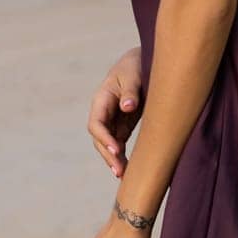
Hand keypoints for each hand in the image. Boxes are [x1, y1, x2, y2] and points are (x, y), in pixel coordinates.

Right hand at [87, 47, 142, 177]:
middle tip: (120, 171)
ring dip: (114, 160)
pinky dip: (122, 156)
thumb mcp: (133, 75)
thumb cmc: (135, 66)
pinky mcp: (123, 126)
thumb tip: (128, 107)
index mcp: (101, 100)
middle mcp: (103, 113)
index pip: (96, 124)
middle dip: (108, 155)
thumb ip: (131, 91)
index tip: (117, 148)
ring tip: (125, 176)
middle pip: (100, 139)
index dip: (104, 138)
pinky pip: (119, 144)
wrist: (141, 62)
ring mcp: (112, 121)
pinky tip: (130, 170)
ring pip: (108, 145)